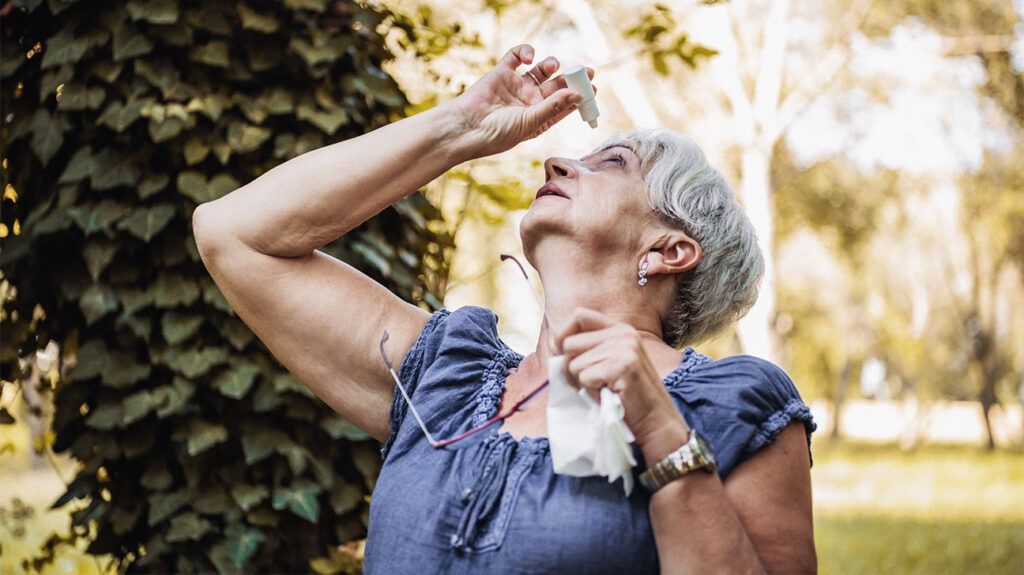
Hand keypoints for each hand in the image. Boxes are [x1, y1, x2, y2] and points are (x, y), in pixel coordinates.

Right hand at [448, 44, 596, 157]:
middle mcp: (529, 102)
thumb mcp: (531, 122)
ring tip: (552, 65)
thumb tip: (578, 95)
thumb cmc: (499, 132)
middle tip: (585, 71)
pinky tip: (529, 57)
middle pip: (556, 86)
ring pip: (540, 71)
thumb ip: (553, 107)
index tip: (593, 89)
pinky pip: (517, 57)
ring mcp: (516, 86)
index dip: (579, 96)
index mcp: (539, 118)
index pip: (564, 105)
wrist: (468, 126)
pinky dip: (525, 52)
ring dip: (550, 65)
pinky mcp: (502, 73)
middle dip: (571, 79)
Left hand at [555, 308, 689, 451]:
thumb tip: (553, 343)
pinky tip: (609, 395)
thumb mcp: (608, 363)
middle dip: (571, 368)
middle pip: (569, 343)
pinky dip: (591, 392)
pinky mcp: (622, 365)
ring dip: (583, 383)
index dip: (563, 333)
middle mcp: (623, 333)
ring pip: (573, 363)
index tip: (560, 353)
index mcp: (620, 329)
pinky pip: (583, 377)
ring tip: (604, 390)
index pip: (579, 316)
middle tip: (592, 383)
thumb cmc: (625, 397)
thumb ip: (586, 349)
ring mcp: (624, 348)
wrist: (656, 421)